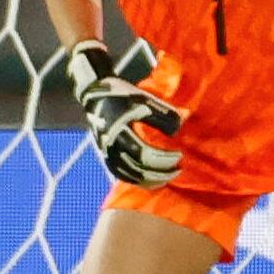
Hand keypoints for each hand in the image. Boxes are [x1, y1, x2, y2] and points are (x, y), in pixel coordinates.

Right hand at [62, 42, 183, 185]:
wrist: (94, 93)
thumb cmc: (121, 94)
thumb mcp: (143, 99)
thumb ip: (163, 114)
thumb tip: (180, 127)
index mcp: (120, 133)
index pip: (145, 155)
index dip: (164, 159)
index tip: (179, 155)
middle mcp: (111, 146)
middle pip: (137, 170)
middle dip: (160, 173)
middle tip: (177, 170)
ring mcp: (106, 152)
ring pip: (128, 175)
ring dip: (149, 180)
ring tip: (166, 178)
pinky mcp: (104, 154)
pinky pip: (120, 173)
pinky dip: (135, 179)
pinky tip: (148, 179)